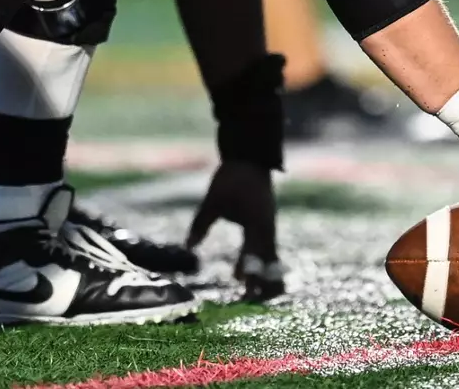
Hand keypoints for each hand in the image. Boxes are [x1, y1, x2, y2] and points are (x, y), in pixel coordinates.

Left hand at [186, 160, 281, 299]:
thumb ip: (201, 223)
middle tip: (251, 300)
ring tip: (254, 293)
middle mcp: (267, 227)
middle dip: (262, 280)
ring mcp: (269, 225)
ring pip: (270, 256)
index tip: (243, 290)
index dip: (250, 273)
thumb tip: (189, 246)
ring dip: (263, 274)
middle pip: (268, 261)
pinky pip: (267, 248)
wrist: (250, 158)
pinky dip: (261, 263)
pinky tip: (248, 273)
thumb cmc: (231, 178)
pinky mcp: (266, 223)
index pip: (253, 254)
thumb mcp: (213, 200)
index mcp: (256, 223)